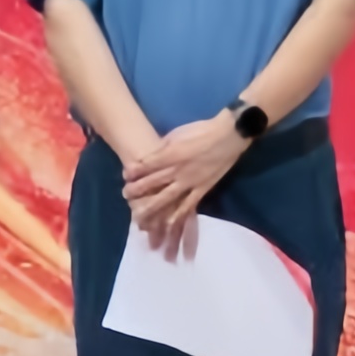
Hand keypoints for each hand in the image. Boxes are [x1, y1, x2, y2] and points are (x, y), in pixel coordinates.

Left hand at [125, 113, 246, 255]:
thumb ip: (164, 147)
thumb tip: (152, 156)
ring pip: (166, 198)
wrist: (229, 135)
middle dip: (137, 191)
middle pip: (152, 183)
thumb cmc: (202, 131)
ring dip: (151, 208)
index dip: (134, 172)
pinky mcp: (202, 189)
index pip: (146, 165)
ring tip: (139, 216)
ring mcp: (190, 182)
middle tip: (126, 196)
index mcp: (171, 153)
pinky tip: (167, 224)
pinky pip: (188, 205)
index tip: (125, 176)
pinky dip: (177, 216)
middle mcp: (177, 170)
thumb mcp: (178, 133)